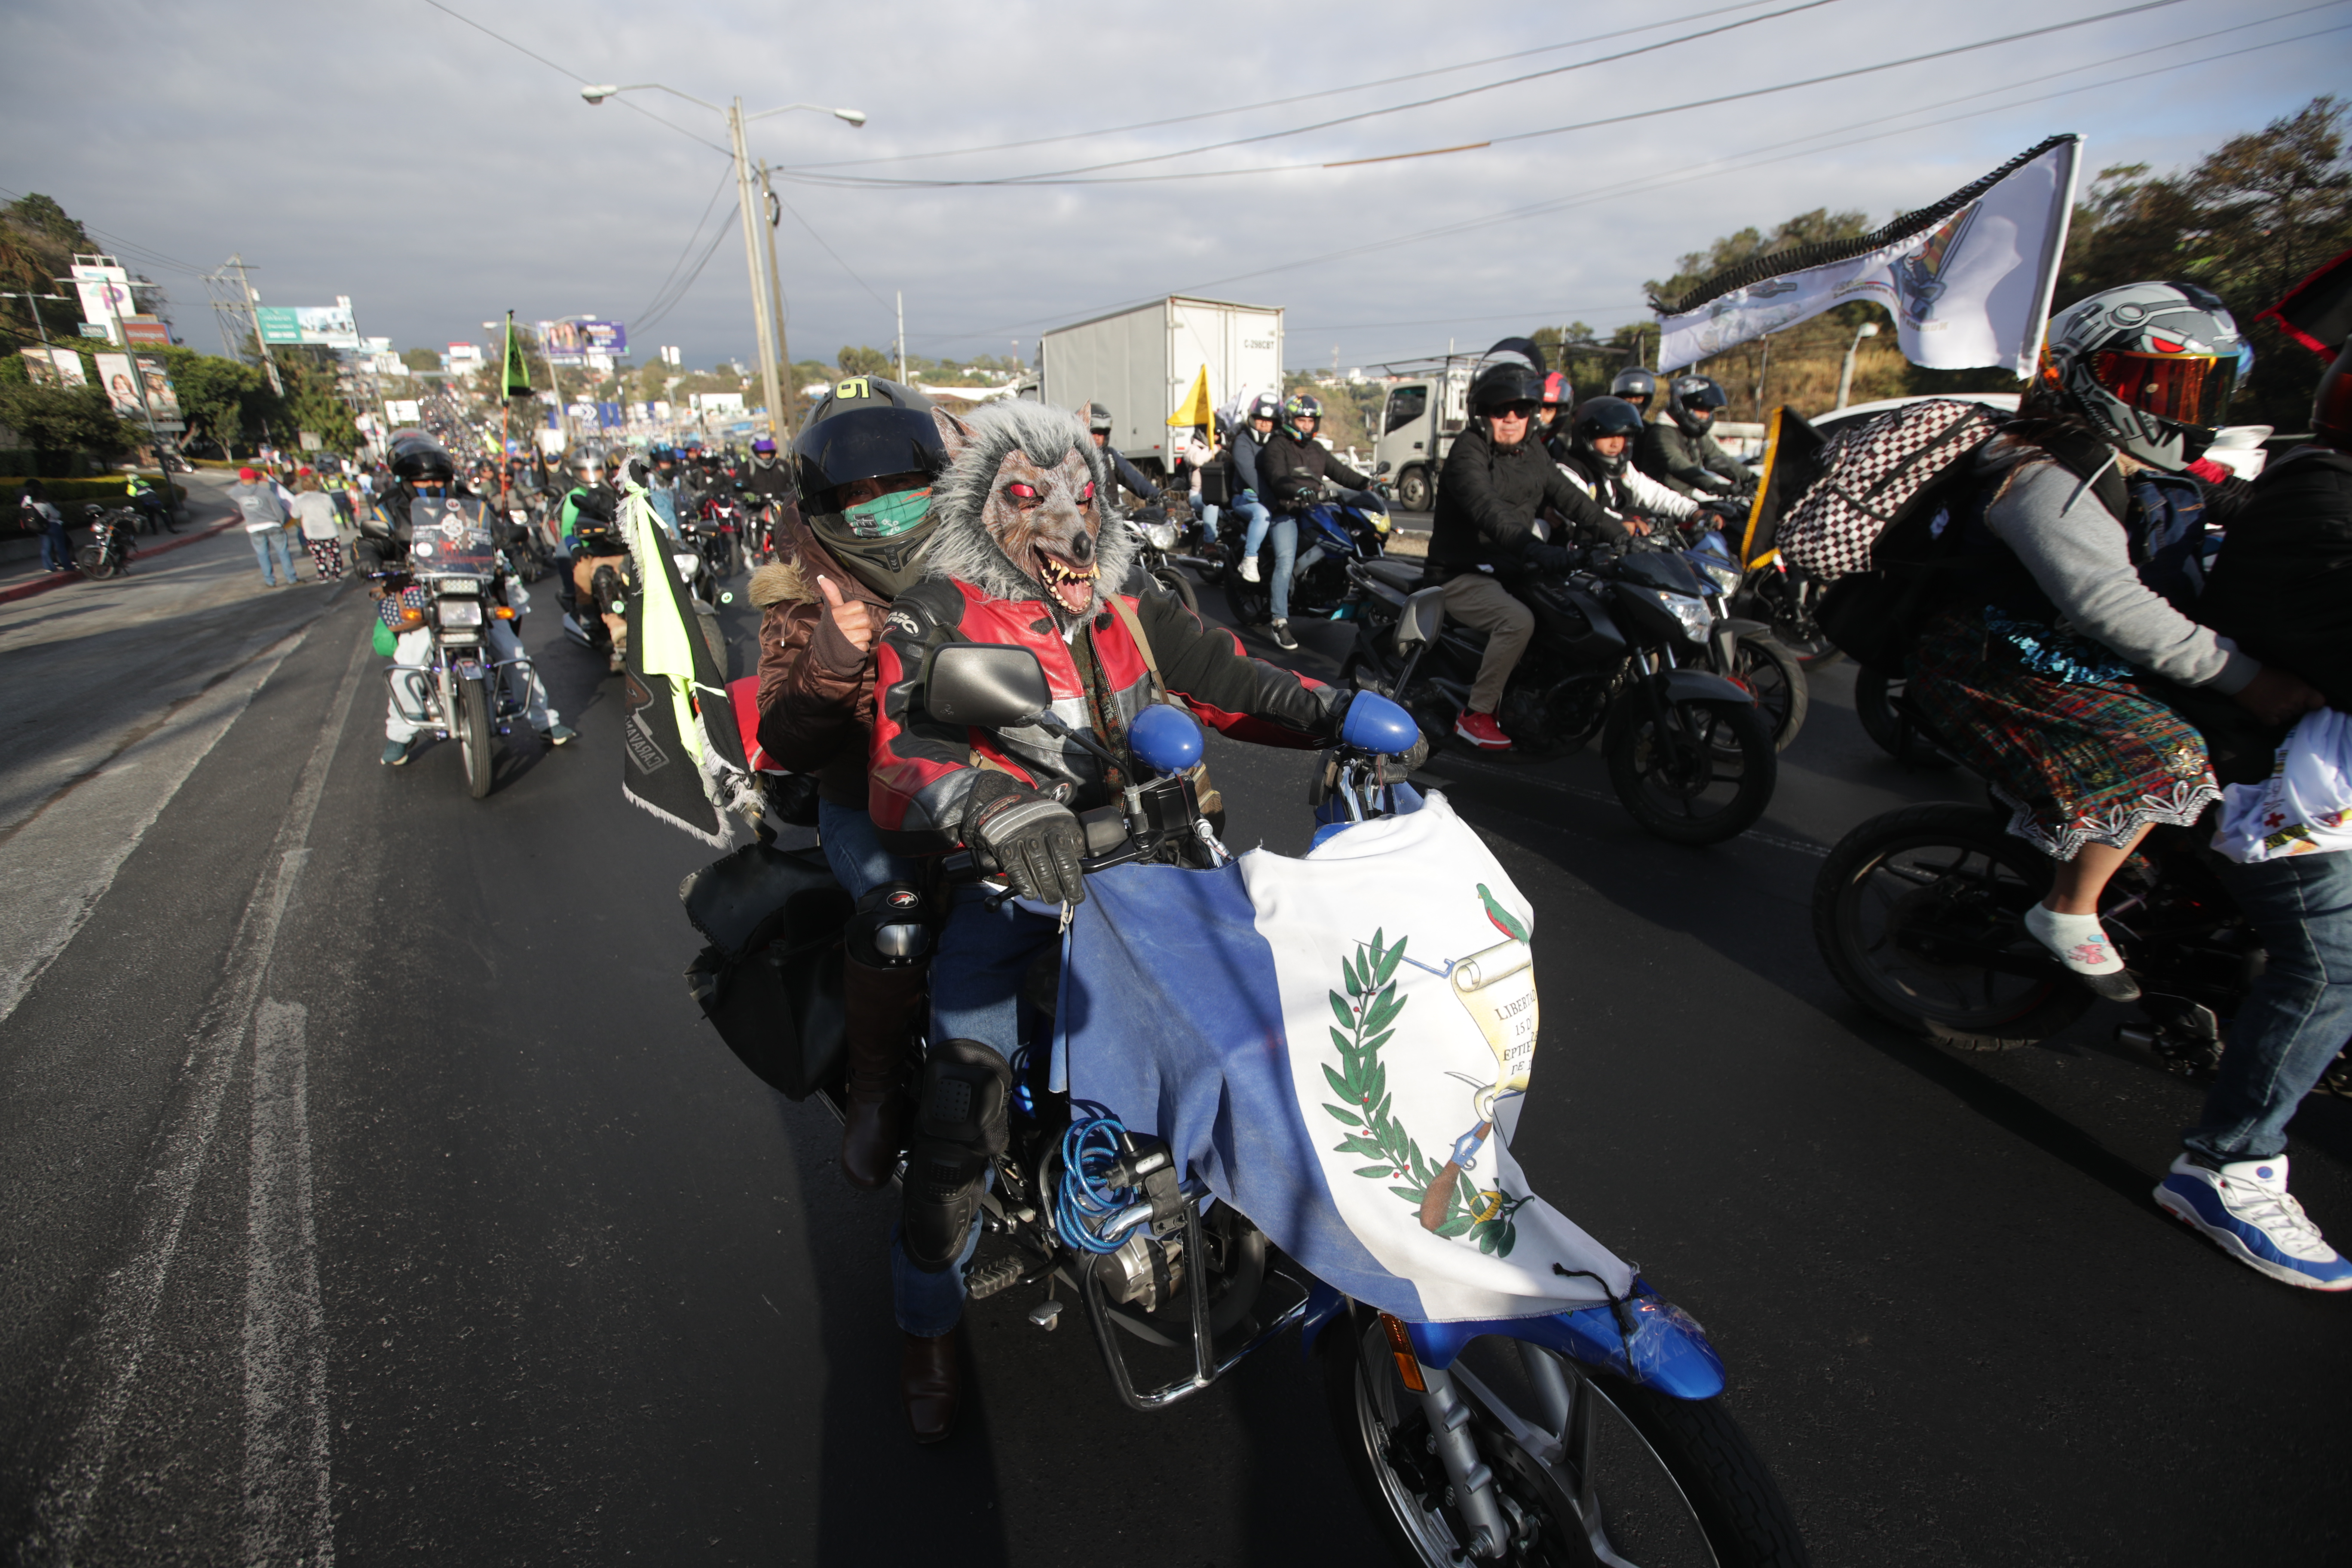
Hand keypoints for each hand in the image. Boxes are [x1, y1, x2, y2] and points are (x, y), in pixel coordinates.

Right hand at [816, 575, 874, 653]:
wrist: (824, 652)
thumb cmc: (833, 628)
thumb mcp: (832, 610)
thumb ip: (832, 594)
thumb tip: (822, 577)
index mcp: (836, 613)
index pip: (859, 606)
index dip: (860, 611)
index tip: (853, 616)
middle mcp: (840, 625)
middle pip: (865, 619)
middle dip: (864, 624)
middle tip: (856, 628)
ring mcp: (846, 638)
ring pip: (867, 633)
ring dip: (863, 636)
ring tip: (854, 637)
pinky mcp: (851, 651)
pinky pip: (865, 645)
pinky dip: (862, 646)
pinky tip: (854, 646)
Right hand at [966, 789, 1087, 905]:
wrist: (1001, 800)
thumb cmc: (1034, 818)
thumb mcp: (1056, 819)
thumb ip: (1067, 839)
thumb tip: (1078, 865)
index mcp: (1062, 820)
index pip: (1076, 850)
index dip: (1077, 875)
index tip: (1077, 891)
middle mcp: (1045, 827)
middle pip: (1062, 861)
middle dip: (1068, 885)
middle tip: (1069, 898)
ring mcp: (1024, 835)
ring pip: (1041, 868)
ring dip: (1048, 888)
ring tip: (1051, 898)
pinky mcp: (1005, 843)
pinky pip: (1017, 868)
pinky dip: (1024, 883)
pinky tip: (1030, 893)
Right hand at [2233, 666, 2326, 725]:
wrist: (2244, 677)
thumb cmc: (2268, 674)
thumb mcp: (2290, 677)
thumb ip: (2301, 689)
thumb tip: (2307, 700)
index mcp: (2300, 690)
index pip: (2318, 702)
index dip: (2314, 703)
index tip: (2309, 703)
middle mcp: (2292, 702)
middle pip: (2301, 711)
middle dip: (2295, 706)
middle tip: (2285, 699)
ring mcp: (2279, 711)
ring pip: (2288, 718)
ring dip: (2283, 713)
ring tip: (2274, 704)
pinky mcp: (2266, 717)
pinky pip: (2275, 723)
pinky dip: (2272, 718)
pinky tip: (2267, 711)